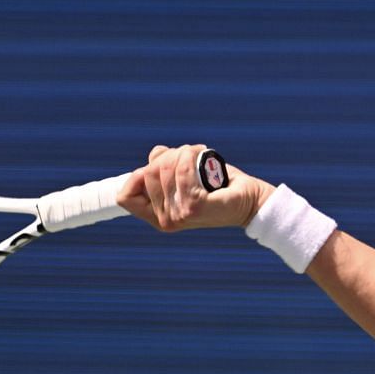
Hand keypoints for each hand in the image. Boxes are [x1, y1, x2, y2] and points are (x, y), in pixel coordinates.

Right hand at [119, 144, 273, 231]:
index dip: (136, 176)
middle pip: (146, 174)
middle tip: (187, 157)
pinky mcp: (193, 207)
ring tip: (198, 155)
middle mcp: (165, 221)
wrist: (250, 200)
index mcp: (158, 217)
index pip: (124, 196)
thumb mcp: (184, 175)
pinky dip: (191, 155)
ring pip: (163, 168)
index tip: (156, 166)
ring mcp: (178, 216)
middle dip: (166, 157)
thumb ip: (164, 166)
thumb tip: (155, 155)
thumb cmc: (218, 186)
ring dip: (182, 152)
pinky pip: (181, 170)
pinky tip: (203, 154)